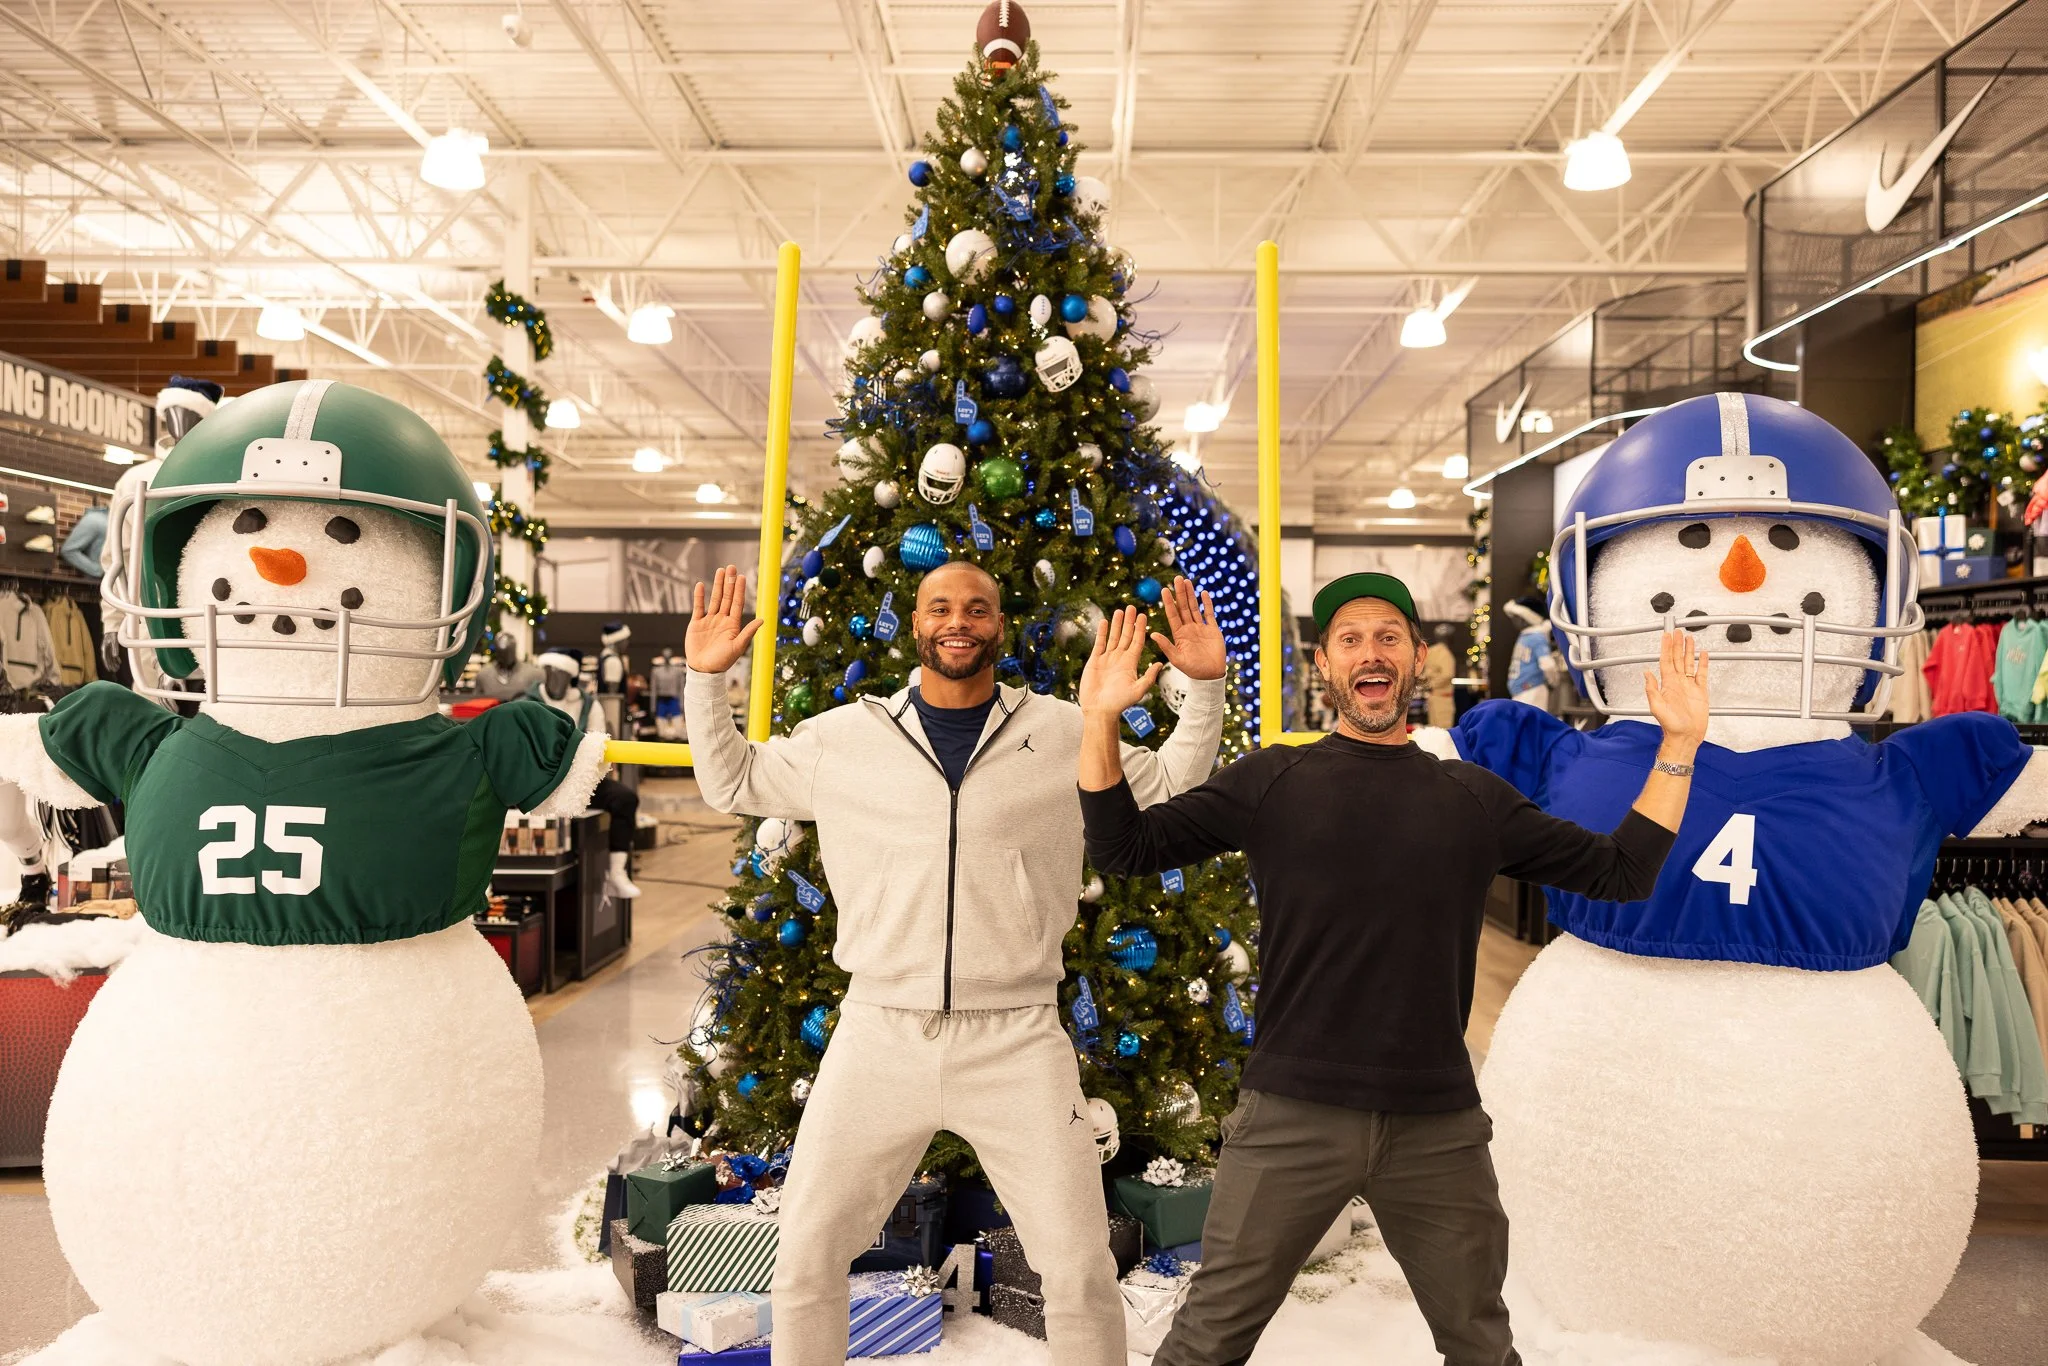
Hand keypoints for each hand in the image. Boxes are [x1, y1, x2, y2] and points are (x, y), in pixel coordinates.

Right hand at [686, 566, 762, 674]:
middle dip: (729, 582)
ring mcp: (709, 621)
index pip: (736, 603)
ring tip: (720, 571)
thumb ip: (748, 632)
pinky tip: (701, 585)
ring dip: (717, 585)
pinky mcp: (696, 624)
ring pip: (714, 599)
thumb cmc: (722, 662)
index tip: (741, 576)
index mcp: (733, 625)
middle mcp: (722, 620)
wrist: (703, 670)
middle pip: (726, 597)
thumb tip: (762, 620)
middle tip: (731, 567)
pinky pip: (698, 607)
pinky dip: (699, 597)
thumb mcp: (737, 647)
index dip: (739, 590)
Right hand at [1079, 606, 1161, 719]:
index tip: (1143, 615)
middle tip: (1132, 607)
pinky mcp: (1095, 660)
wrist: (1099, 710)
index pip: (1137, 641)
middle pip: (1126, 635)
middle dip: (1129, 622)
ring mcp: (1107, 658)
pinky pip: (1099, 643)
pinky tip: (1104, 621)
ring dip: (1116, 624)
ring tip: (1119, 610)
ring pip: (1113, 637)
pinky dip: (1102, 632)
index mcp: (1131, 663)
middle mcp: (1120, 658)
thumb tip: (1161, 664)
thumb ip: (1149, 677)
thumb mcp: (1138, 690)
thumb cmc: (1119, 703)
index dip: (1140, 628)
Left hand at [1148, 577, 1224, 681]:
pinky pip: (1209, 614)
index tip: (1164, 590)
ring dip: (1191, 594)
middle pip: (1184, 607)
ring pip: (1195, 607)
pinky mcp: (1213, 630)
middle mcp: (1189, 628)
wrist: (1210, 676)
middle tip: (1177, 578)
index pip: (1172, 614)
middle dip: (1180, 593)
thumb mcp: (1176, 659)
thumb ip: (1166, 646)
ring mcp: (1201, 628)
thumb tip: (1153, 634)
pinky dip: (1207, 603)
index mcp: (1179, 634)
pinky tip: (1203, 593)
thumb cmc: (1192, 670)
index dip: (1169, 602)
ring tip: (1187, 581)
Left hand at [1643, 629, 1708, 753]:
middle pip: (1677, 659)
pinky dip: (1703, 663)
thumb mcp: (1657, 707)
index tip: (1666, 636)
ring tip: (1688, 638)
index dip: (1666, 648)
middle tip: (1677, 631)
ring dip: (1688, 650)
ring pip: (1689, 663)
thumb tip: (1646, 673)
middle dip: (1676, 645)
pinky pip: (1702, 674)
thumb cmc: (1671, 725)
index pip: (1666, 661)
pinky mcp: (1701, 691)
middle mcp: (1678, 682)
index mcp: (1667, 684)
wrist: (1686, 736)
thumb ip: (1652, 690)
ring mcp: (1689, 686)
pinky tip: (1703, 654)